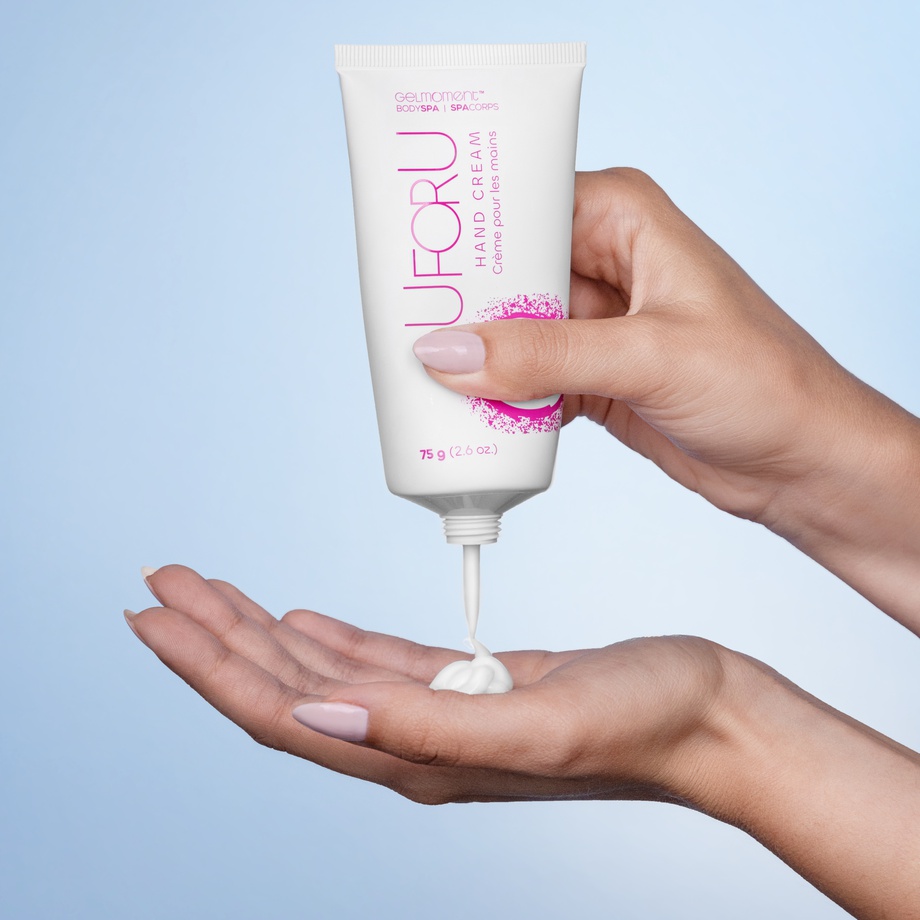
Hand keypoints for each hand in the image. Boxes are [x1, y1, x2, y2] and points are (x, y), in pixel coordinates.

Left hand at [128, 564, 919, 918]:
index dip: (208, 665)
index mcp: (414, 754)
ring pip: (319, 668)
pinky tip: (301, 617)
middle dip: (216, 636)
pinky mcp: (466, 685)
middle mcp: (411, 740)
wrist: (708, 715)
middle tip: (165, 583)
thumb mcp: (536, 726)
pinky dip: (325, 636)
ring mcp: (436, 713)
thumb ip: (424, 730)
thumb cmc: (643, 720)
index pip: (279, 710)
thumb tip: (320, 717)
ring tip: (212, 590)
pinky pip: (372, 659)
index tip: (154, 616)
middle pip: (283, 685)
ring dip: (260, 629)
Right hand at [412, 169, 919, 628]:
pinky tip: (470, 418)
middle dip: (461, 309)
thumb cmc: (764, 384)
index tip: (412, 269)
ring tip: (426, 382)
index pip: (521, 209)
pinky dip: (498, 399)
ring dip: (474, 361)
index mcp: (621, 218)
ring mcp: (593, 322)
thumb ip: (545, 355)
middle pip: (505, 275)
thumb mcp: (648, 358)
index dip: (467, 237)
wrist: (800, 463)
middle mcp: (603, 260)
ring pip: (508, 332)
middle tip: (406, 335)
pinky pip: (523, 378)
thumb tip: (448, 352)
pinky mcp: (589, 374)